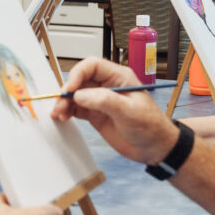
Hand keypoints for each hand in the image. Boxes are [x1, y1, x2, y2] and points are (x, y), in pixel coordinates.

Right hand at [51, 57, 177, 164]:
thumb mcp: (129, 112)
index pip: (92, 66)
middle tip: (61, 104)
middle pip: (80, 80)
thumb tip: (79, 95)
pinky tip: (62, 117)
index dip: (77, 74)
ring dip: (65, 102)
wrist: (155, 149)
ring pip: (75, 95)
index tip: (69, 89)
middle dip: (68, 91)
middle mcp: (107, 86)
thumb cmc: (150, 127)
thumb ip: (104, 101)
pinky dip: (67, 111)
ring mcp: (100, 100)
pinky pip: (77, 108)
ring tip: (60, 114)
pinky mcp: (95, 114)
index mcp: (119, 77)